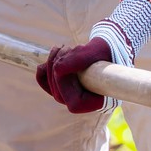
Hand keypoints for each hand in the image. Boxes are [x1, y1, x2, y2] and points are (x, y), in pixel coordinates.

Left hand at [34, 0, 150, 113]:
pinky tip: (55, 52)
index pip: (74, 103)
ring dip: (52, 63)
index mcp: (95, 102)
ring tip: (64, 47)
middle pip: (58, 94)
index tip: (71, 60)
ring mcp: (69, 94)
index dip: (67, 84)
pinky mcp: (60, 85)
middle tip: (68, 48)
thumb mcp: (96, 52)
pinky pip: (44, 80)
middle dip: (58, 68)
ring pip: (50, 86)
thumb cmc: (105, 51)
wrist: (106, 47)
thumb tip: (57, 69)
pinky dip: (45, 66)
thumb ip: (79, 60)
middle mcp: (81, 102)